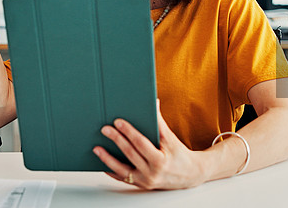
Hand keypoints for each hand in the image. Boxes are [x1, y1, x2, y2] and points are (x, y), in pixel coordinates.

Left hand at [93, 106, 208, 189]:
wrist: (190, 174)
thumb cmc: (180, 154)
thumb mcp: (171, 138)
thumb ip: (160, 122)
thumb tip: (153, 102)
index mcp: (160, 161)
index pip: (141, 143)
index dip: (128, 132)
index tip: (118, 122)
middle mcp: (152, 173)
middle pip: (130, 154)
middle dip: (116, 140)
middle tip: (105, 129)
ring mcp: (145, 181)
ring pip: (122, 170)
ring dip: (108, 159)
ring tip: (97, 149)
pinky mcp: (141, 185)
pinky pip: (123, 178)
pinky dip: (112, 171)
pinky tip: (103, 163)